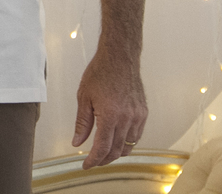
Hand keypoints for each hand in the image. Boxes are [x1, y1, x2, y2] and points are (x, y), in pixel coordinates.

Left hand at [72, 46, 147, 168]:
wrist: (120, 58)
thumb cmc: (101, 72)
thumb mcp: (84, 97)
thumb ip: (82, 123)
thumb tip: (77, 142)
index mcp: (110, 115)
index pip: (102, 148)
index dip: (93, 160)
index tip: (86, 165)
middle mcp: (127, 118)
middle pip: (116, 150)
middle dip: (104, 159)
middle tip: (93, 161)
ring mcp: (137, 116)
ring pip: (128, 145)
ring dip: (116, 153)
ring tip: (104, 154)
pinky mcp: (143, 113)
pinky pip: (136, 135)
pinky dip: (127, 142)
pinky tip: (118, 141)